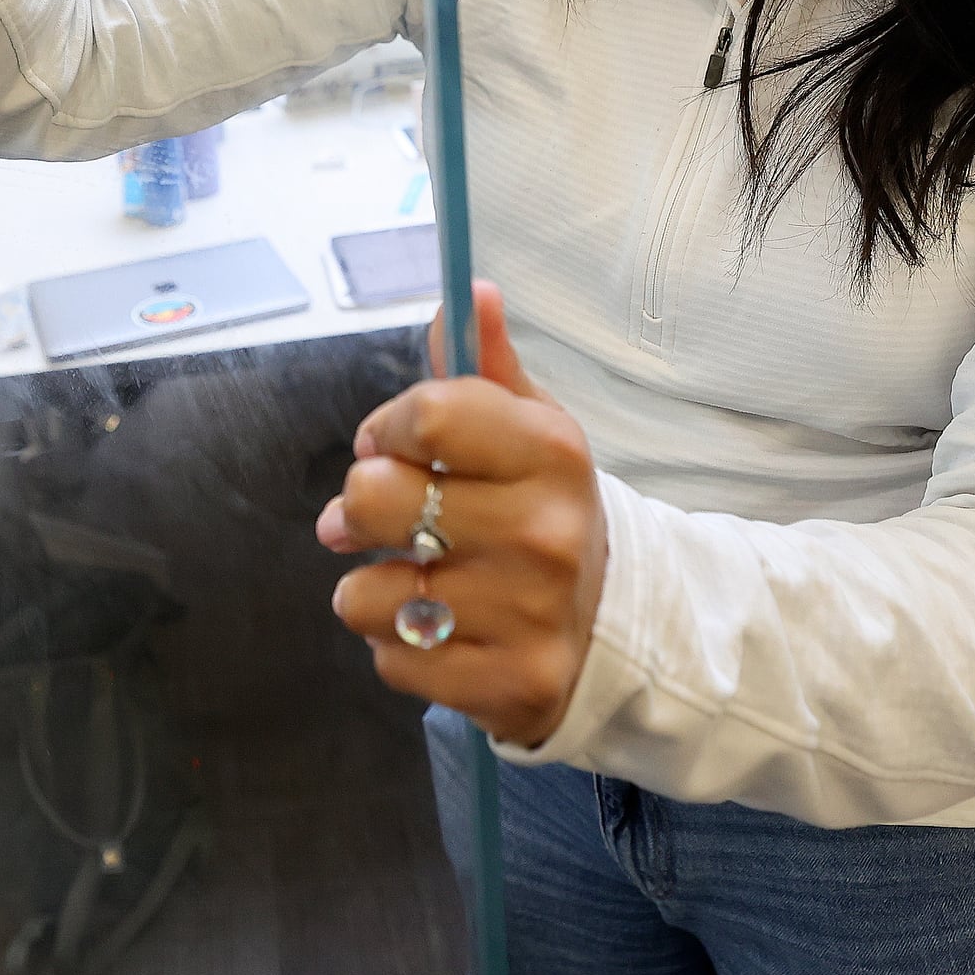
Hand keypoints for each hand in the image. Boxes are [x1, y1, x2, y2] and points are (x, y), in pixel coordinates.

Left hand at [318, 282, 607, 745]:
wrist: (616, 625)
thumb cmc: (546, 512)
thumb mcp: (530, 430)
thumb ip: (484, 366)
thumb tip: (467, 289)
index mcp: (551, 450)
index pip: (424, 415)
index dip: (386, 428)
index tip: (390, 446)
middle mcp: (543, 530)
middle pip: (372, 498)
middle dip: (359, 509)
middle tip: (386, 522)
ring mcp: (527, 613)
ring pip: (365, 592)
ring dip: (375, 588)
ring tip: (418, 583)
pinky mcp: (510, 684)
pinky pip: (393, 661)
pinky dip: (403, 649)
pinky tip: (445, 633)